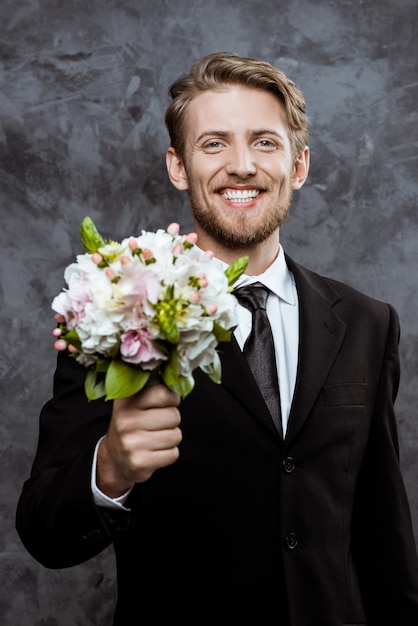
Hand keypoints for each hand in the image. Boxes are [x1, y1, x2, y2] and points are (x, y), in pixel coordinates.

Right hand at [97, 383, 181, 497]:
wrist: (114, 459)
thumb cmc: (132, 425)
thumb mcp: (134, 403)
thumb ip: (153, 388)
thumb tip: (180, 378)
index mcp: (126, 401)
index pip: (163, 393)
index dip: (171, 398)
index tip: (165, 403)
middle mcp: (126, 421)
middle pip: (173, 416)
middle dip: (171, 421)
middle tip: (157, 424)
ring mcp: (131, 443)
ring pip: (176, 435)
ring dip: (171, 438)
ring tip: (155, 438)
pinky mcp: (140, 462)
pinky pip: (173, 454)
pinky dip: (169, 454)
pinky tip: (154, 452)